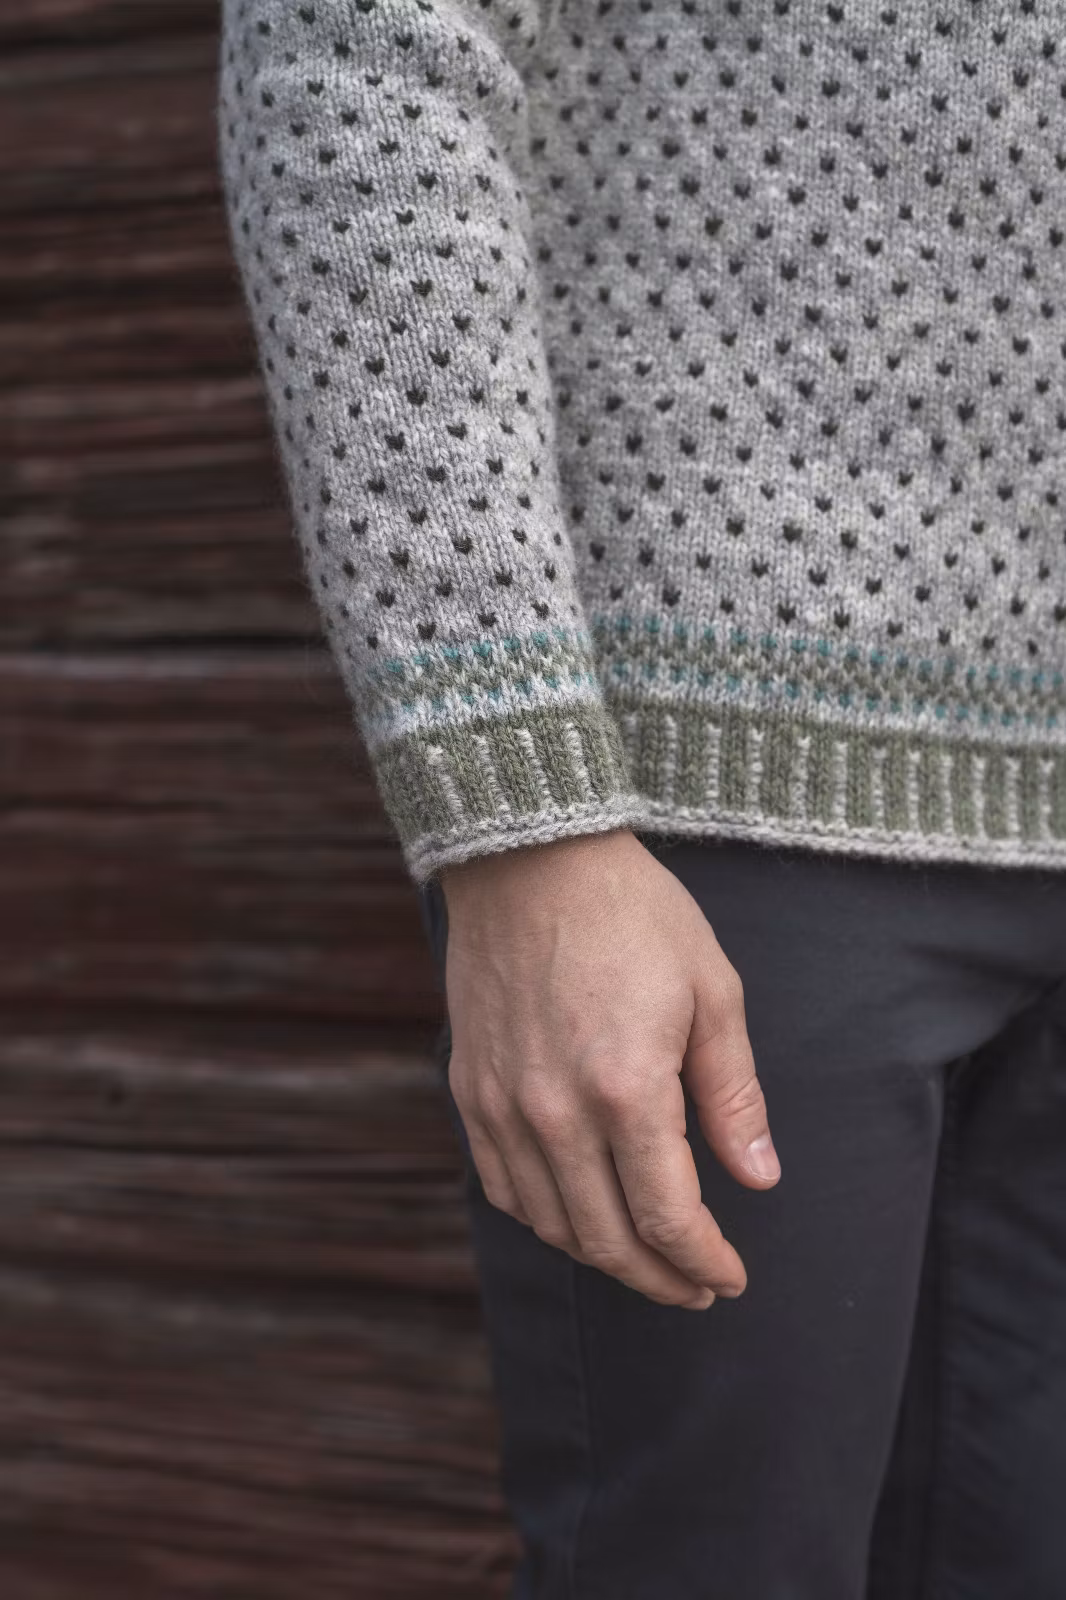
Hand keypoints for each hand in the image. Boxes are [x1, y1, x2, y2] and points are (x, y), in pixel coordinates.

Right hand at [438, 827, 779, 1309]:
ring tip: (645, 1259)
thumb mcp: (711, 991)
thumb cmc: (632, 914)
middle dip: (660, 1277)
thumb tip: (759, 1178)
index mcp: (627, 1090)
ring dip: (603, 1257)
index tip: (730, 1277)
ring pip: (551, 1224)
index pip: (668, 1217)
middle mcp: (555, 1113)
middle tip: (696, 1288)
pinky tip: (576, 1216)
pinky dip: (543, 1219)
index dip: (704, 1262)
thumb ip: (733, 1094)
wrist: (531, 857)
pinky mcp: (469, 1090)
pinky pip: (502, 1186)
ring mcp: (502, 1106)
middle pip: (607, 1239)